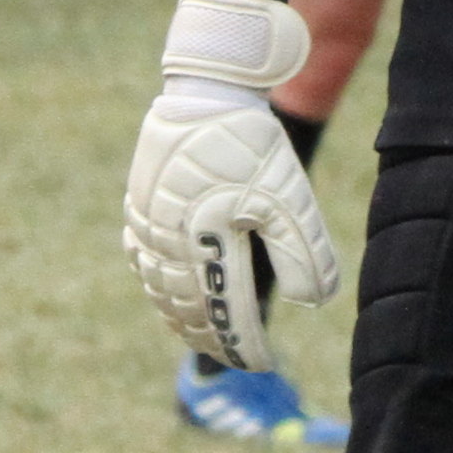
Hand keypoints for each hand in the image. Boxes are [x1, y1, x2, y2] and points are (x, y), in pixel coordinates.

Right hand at [124, 0, 340, 366]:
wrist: (206, 91)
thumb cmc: (253, 145)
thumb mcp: (289, 197)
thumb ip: (303, 253)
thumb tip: (314, 303)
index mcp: (208, 245)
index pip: (226, 314)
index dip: (244, 344)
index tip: (261, 361)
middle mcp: (170, 243)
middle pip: (187, 311)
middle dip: (211, 338)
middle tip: (234, 356)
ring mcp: (148, 227)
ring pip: (159, 290)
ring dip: (180, 318)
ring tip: (201, 335)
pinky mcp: (138, 208)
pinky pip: (140, 260)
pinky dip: (155, 285)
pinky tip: (165, 291)